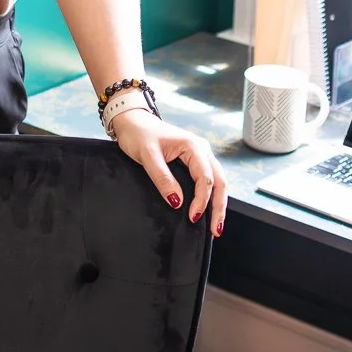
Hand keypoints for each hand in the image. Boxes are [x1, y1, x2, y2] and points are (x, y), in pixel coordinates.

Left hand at [110, 110, 229, 235]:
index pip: (205, 178)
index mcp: (193, 146)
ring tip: (215, 225)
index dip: (201, 201)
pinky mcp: (193, 160)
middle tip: (216, 230)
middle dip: (219, 207)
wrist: (132, 121)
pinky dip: (210, 196)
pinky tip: (208, 209)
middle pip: (219, 181)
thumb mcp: (147, 155)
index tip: (193, 217)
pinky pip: (208, 179)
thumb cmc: (139, 134)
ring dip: (218, 203)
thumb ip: (162, 178)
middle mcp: (202, 150)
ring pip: (217, 181)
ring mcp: (200, 155)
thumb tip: (177, 202)